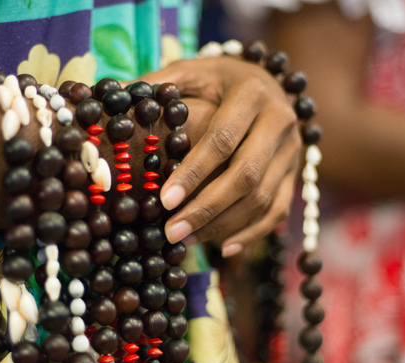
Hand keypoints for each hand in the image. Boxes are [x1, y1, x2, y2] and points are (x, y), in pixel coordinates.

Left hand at [138, 57, 301, 256]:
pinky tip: (225, 248)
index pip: (222, 140)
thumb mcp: (189, 72)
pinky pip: (279, 208)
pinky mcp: (295, 171)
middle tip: (172, 232)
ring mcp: (293, 149)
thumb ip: (156, 84)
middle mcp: (280, 121)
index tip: (164, 201)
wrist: (267, 81)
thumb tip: (110, 96)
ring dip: (224, 225)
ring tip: (186, 240)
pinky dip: (253, 232)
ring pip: (263, 198)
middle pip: (247, 175)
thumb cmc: (217, 79)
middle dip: (207, 208)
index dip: (194, 173)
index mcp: (252, 93)